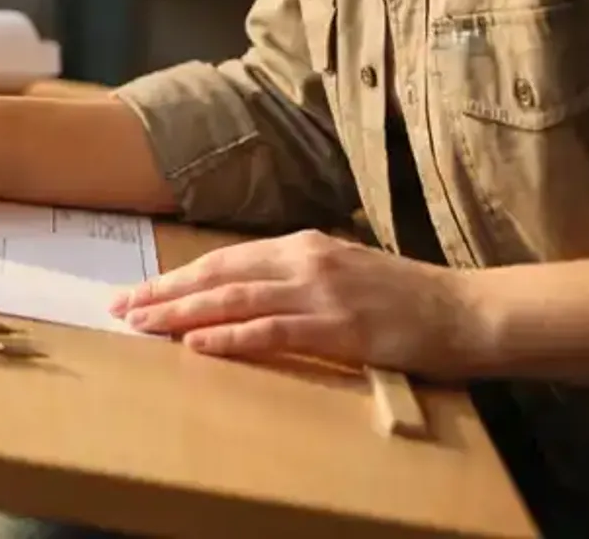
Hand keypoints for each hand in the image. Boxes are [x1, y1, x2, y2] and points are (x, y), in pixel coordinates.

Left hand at [109, 229, 487, 376]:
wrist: (466, 310)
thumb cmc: (406, 295)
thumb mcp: (343, 268)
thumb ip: (296, 273)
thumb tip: (246, 287)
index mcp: (302, 244)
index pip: (224, 259)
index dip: (178, 275)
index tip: (139, 289)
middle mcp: (304, 260)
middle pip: (217, 275)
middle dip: (164, 292)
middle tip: (121, 306)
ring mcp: (320, 292)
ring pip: (233, 300)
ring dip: (182, 314)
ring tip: (143, 324)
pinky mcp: (339, 327)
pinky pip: (271, 331)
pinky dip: (229, 337)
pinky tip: (196, 344)